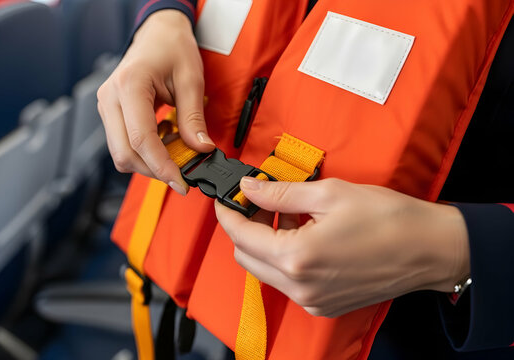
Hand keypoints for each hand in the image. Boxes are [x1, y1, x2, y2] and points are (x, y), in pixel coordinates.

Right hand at [97, 10, 214, 194]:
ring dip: (148, 162)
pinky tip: (162, 138)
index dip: (161, 167)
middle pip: (125, 153)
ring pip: (121, 153)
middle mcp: (110, 98)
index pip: (141, 139)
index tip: (181, 183)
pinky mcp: (110, 113)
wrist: (157, 33)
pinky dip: (143, 151)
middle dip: (154, 170)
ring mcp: (106, 106)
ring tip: (173, 147)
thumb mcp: (191, 80)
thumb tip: (200, 150)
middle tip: (181, 174)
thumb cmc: (172, 48)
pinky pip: (122, 143)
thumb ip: (193, 118)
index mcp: (129, 85)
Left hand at [214, 177, 469, 317]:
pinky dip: (285, 258)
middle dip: (245, 227)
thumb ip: (280, 192)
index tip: (226, 197)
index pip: (241, 236)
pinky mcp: (324, 304)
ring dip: (265, 242)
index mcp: (296, 257)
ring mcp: (312, 299)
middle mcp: (300, 286)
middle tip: (259, 200)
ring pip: (265, 270)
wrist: (431, 249)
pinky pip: (288, 281)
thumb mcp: (329, 193)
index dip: (228, 213)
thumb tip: (250, 187)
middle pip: (246, 257)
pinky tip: (303, 233)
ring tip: (287, 213)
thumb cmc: (389, 219)